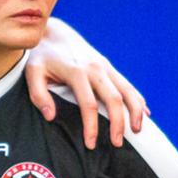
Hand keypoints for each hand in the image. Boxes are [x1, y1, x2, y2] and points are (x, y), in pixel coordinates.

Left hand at [25, 18, 146, 148]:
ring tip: (137, 131)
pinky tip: (144, 114)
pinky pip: (128, 85)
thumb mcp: (33, 72)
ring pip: (127, 90)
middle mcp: (95, 68)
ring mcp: (105, 67)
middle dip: (118, 123)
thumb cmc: (42, 57)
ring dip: (134, 111)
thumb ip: (38, 94)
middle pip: (113, 99)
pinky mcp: (109, 67)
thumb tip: (50, 116)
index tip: (91, 144)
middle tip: (117, 144)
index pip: (89, 104)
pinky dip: (138, 99)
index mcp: (77, 72)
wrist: (55, 34)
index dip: (91, 126)